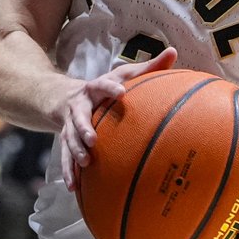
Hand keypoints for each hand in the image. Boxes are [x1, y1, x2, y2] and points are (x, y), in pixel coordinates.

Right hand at [59, 48, 176, 190]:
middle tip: (93, 139)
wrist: (64, 97)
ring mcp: (69, 124)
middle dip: (83, 127)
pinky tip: (73, 187)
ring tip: (85, 163)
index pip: (101, 85)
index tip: (121, 93)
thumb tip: (173, 51)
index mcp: (94, 88)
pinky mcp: (65, 140)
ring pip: (69, 138)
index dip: (110, 88)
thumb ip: (149, 66)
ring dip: (75, 151)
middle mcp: (79, 106)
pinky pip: (65, 157)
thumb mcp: (123, 74)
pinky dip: (68, 171)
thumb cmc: (104, 87)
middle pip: (78, 116)